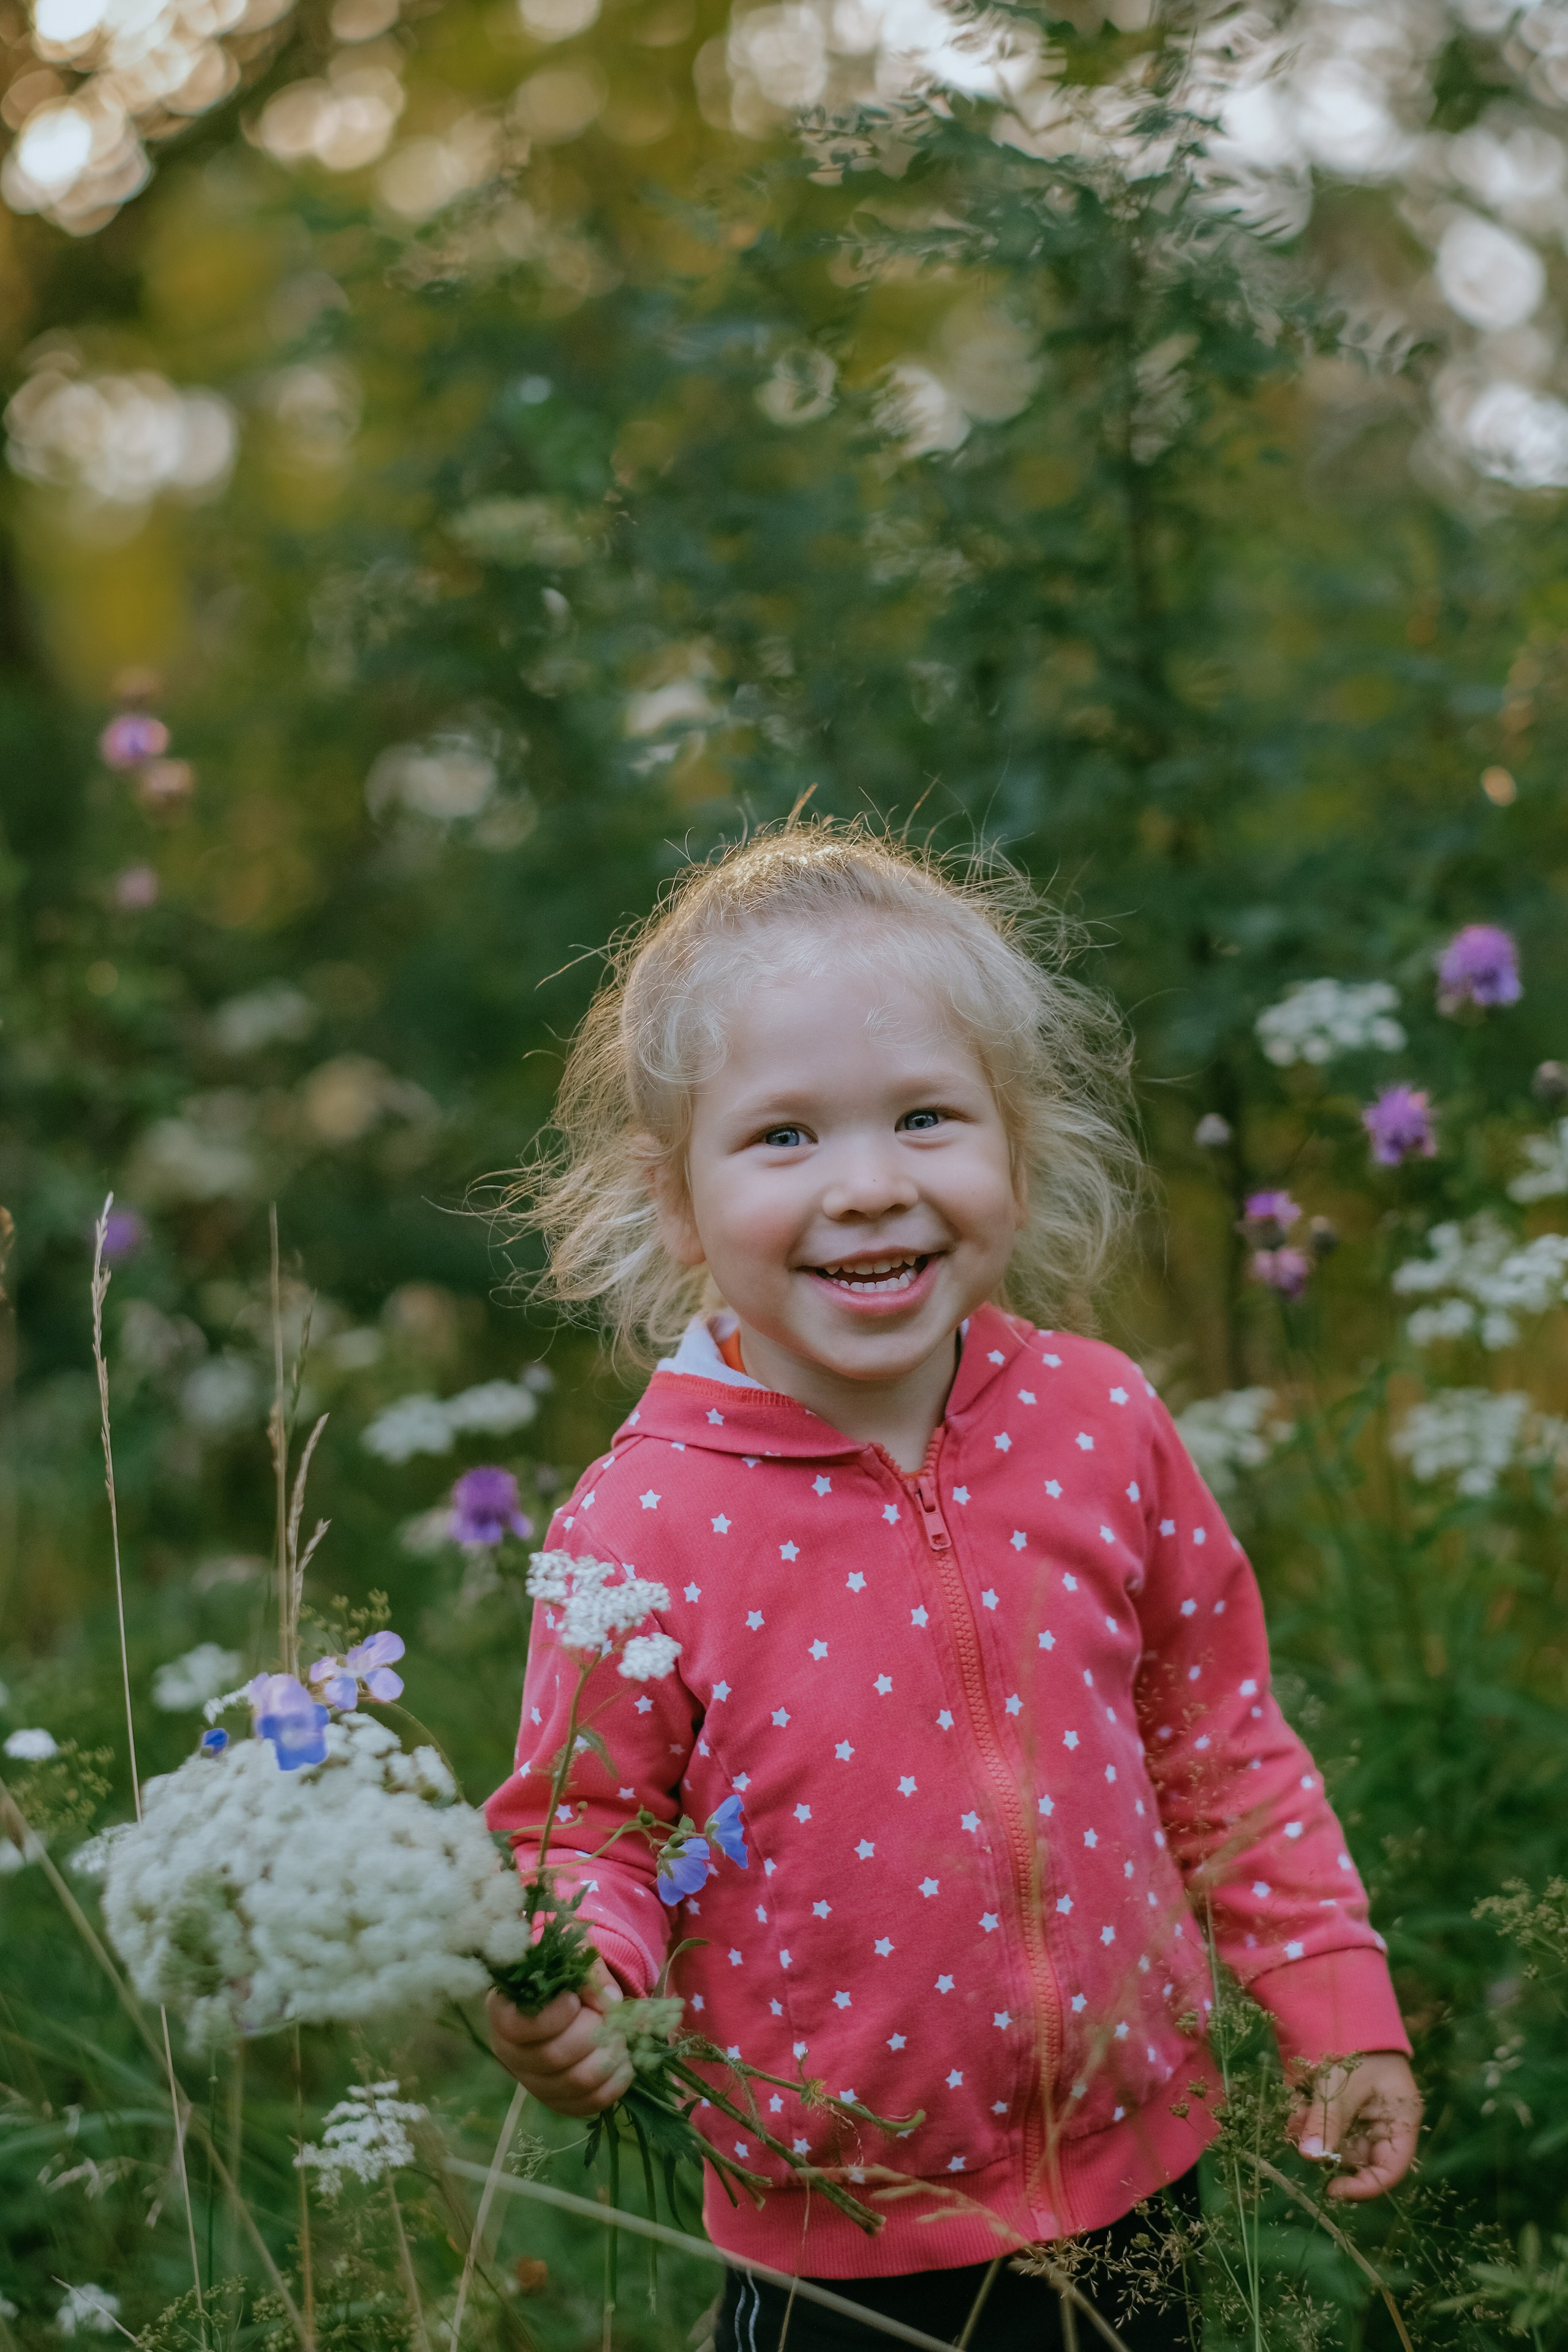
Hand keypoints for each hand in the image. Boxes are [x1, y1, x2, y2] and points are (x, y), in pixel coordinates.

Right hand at [486, 1958, 632, 2117]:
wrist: (571, 1993)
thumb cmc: (565, 1968)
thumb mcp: (573, 1952)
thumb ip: (589, 1969)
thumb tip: (609, 2000)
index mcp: (504, 2012)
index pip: (517, 2027)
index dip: (553, 2016)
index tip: (575, 2000)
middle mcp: (511, 2052)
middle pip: (552, 2057)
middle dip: (592, 2032)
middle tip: (609, 2015)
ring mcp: (533, 2081)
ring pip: (574, 2083)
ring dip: (608, 2056)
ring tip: (621, 2035)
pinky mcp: (557, 2100)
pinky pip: (588, 2104)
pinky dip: (614, 2084)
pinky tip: (624, 2062)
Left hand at [1286, 2051, 1421, 2199]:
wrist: (1339, 2004)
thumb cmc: (1356, 2044)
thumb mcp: (1343, 2084)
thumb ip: (1328, 2120)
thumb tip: (1310, 2158)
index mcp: (1399, 2121)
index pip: (1389, 2169)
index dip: (1364, 2186)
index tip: (1332, 2189)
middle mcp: (1379, 2124)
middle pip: (1354, 2159)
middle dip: (1326, 2152)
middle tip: (1301, 2138)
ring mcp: (1355, 2116)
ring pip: (1330, 2143)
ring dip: (1309, 2133)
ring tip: (1296, 2110)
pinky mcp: (1332, 2106)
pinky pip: (1315, 2125)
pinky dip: (1301, 2117)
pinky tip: (1293, 2101)